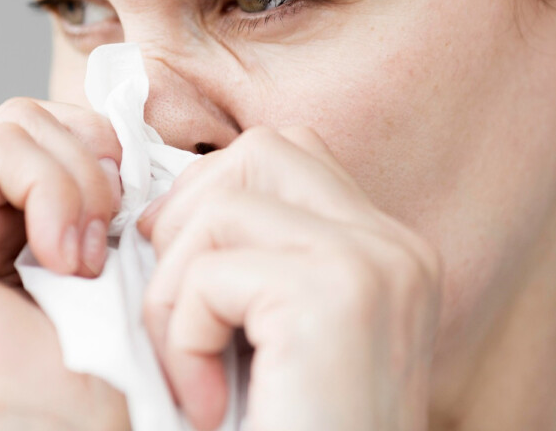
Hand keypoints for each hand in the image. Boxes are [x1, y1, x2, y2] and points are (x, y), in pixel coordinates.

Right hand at [0, 97, 129, 430]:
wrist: (49, 423)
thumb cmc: (96, 366)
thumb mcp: (128, 252)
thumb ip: (119, 187)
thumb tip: (139, 134)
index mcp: (30, 215)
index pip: (76, 132)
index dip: (119, 157)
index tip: (145, 219)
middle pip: (50, 117)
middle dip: (99, 165)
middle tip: (111, 238)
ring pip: (28, 121)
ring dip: (78, 185)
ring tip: (85, 260)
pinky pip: (2, 144)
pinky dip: (50, 189)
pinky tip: (59, 257)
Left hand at [137, 126, 442, 430]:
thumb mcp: (271, 347)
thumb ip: (251, 268)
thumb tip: (159, 206)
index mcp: (388, 258)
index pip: (288, 159)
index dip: (211, 201)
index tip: (182, 283)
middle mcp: (395, 249)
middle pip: (260, 152)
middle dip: (187, 223)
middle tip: (177, 318)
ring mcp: (375, 266)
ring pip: (223, 200)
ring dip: (174, 289)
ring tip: (192, 372)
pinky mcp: (337, 297)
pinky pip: (212, 268)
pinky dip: (181, 335)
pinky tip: (207, 402)